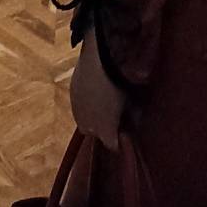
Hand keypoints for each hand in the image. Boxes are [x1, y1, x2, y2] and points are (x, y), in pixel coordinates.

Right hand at [69, 31, 126, 150]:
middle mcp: (88, 126)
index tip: (124, 131)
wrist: (96, 61)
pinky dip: (86, 103)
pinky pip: (79, 106)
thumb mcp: (130, 101)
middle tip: (112, 116)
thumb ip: (133, 116)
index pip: (112, 145)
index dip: (119, 140)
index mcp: (104, 131)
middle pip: (95, 134)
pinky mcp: (71, 95)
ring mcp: (77, 110)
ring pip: (84, 121)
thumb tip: (135, 123)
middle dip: (103, 129)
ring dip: (92, 117)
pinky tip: (93, 92)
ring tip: (102, 104)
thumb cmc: (117, 83)